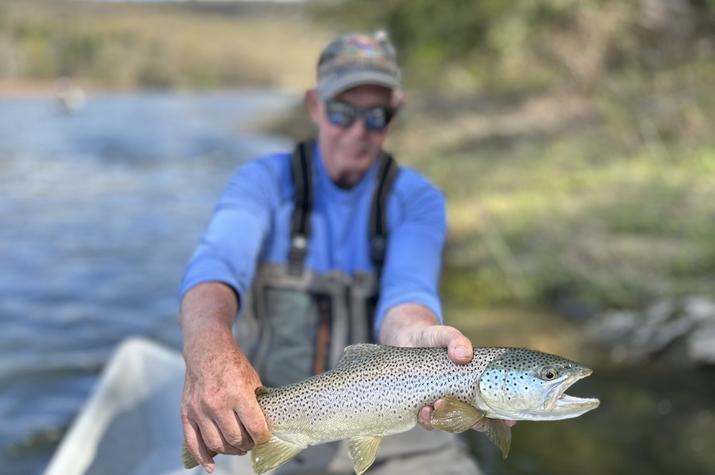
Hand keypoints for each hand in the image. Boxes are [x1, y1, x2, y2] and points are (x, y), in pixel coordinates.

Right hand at [181, 339, 269, 472]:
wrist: (207, 350)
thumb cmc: (232, 364)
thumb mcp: (252, 379)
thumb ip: (256, 403)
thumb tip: (264, 426)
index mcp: (237, 393)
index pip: (255, 427)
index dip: (263, 437)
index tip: (264, 437)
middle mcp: (217, 403)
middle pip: (235, 438)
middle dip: (247, 444)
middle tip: (251, 442)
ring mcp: (199, 409)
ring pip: (216, 444)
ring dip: (230, 450)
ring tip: (237, 447)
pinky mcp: (186, 413)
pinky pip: (192, 442)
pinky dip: (202, 458)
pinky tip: (212, 466)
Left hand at [412, 325, 515, 431]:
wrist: (406, 338)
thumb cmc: (433, 338)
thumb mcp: (446, 335)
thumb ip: (455, 340)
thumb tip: (464, 355)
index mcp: (473, 383)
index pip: (493, 404)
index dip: (503, 416)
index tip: (510, 421)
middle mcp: (459, 397)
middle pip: (474, 420)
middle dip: (474, 423)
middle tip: (468, 415)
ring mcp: (440, 403)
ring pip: (449, 422)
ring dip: (445, 420)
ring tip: (435, 408)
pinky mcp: (421, 405)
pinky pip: (427, 420)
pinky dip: (427, 419)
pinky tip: (423, 411)